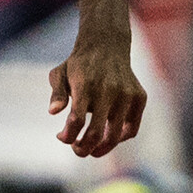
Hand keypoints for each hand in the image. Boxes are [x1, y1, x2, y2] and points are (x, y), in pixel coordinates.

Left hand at [48, 32, 147, 157]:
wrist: (107, 43)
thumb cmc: (79, 64)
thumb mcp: (59, 74)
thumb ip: (56, 93)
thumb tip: (53, 112)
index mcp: (85, 84)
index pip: (77, 120)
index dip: (67, 136)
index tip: (60, 136)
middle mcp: (108, 89)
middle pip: (95, 133)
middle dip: (83, 149)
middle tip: (77, 149)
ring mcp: (127, 94)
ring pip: (115, 136)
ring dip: (100, 148)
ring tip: (91, 148)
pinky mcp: (140, 96)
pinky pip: (131, 129)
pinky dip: (120, 138)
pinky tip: (108, 135)